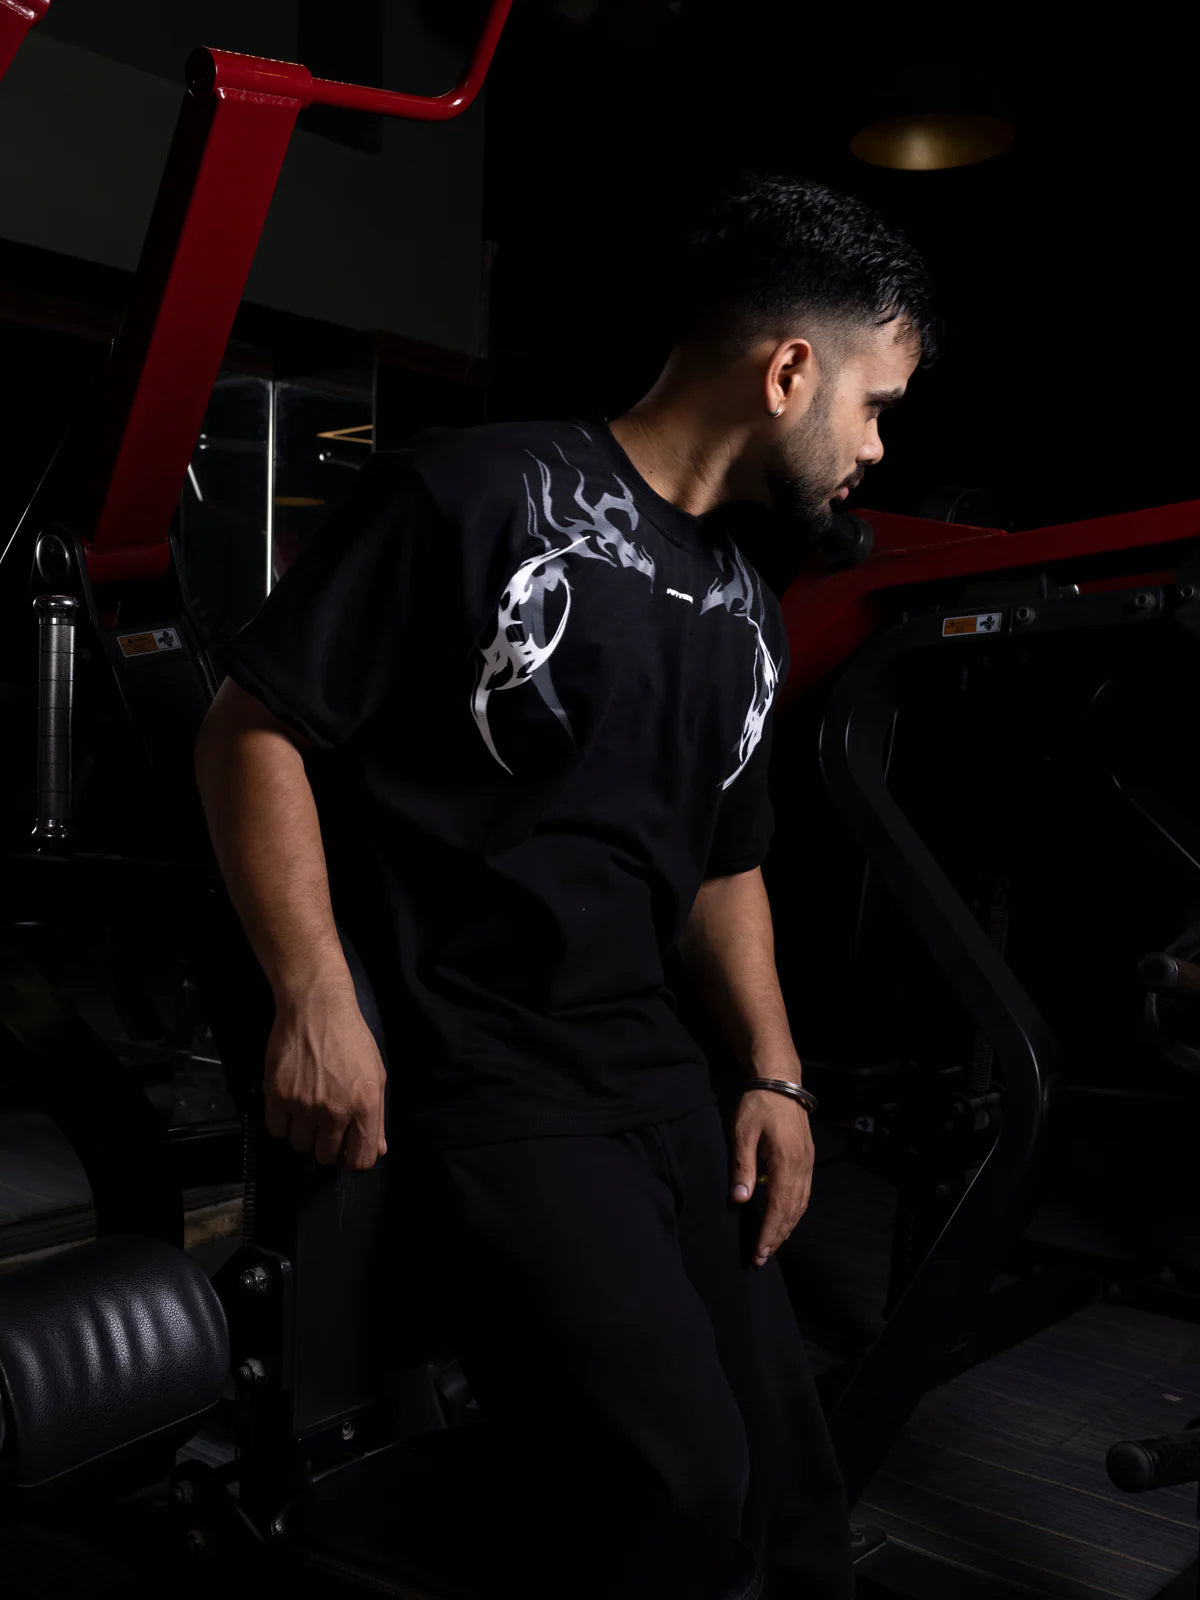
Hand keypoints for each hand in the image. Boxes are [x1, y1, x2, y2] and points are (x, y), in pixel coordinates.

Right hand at [264, 981, 387, 1171]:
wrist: (316, 1007)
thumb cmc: (350, 1038)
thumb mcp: (376, 1075)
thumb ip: (377, 1117)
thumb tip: (378, 1149)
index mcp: (364, 1106)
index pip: (361, 1160)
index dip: (355, 1159)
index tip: (349, 1150)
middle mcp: (334, 1110)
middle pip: (326, 1157)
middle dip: (328, 1147)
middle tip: (327, 1127)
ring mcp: (303, 1104)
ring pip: (300, 1145)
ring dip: (304, 1134)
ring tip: (308, 1111)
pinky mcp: (277, 1094)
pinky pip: (276, 1130)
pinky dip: (282, 1123)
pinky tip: (290, 1106)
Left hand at [729, 1086, 814, 1266]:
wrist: (780, 1082)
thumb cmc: (758, 1105)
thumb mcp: (743, 1132)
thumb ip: (742, 1166)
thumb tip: (740, 1199)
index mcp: (786, 1161)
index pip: (779, 1207)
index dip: (769, 1232)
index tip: (758, 1252)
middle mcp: (802, 1166)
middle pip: (792, 1211)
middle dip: (777, 1236)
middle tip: (761, 1257)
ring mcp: (808, 1163)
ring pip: (801, 1204)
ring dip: (787, 1227)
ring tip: (771, 1245)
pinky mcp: (807, 1159)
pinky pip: (804, 1193)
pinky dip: (794, 1212)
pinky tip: (784, 1219)